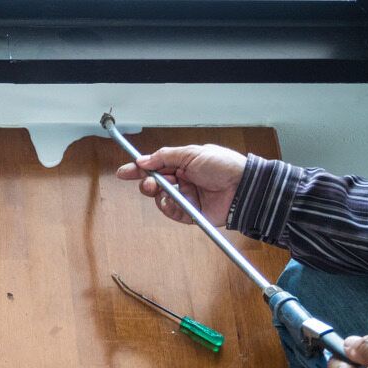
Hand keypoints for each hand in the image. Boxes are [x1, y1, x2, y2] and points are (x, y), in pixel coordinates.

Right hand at [116, 145, 246, 226]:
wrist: (242, 187)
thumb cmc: (223, 165)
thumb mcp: (192, 153)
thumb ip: (165, 156)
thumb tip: (144, 160)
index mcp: (184, 164)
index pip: (156, 166)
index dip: (139, 169)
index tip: (124, 172)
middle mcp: (183, 180)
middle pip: (156, 184)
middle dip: (147, 183)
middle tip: (146, 183)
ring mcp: (187, 197)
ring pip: (161, 199)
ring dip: (158, 195)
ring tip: (161, 190)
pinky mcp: (191, 214)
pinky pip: (172, 212)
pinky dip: (168, 208)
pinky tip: (171, 202)